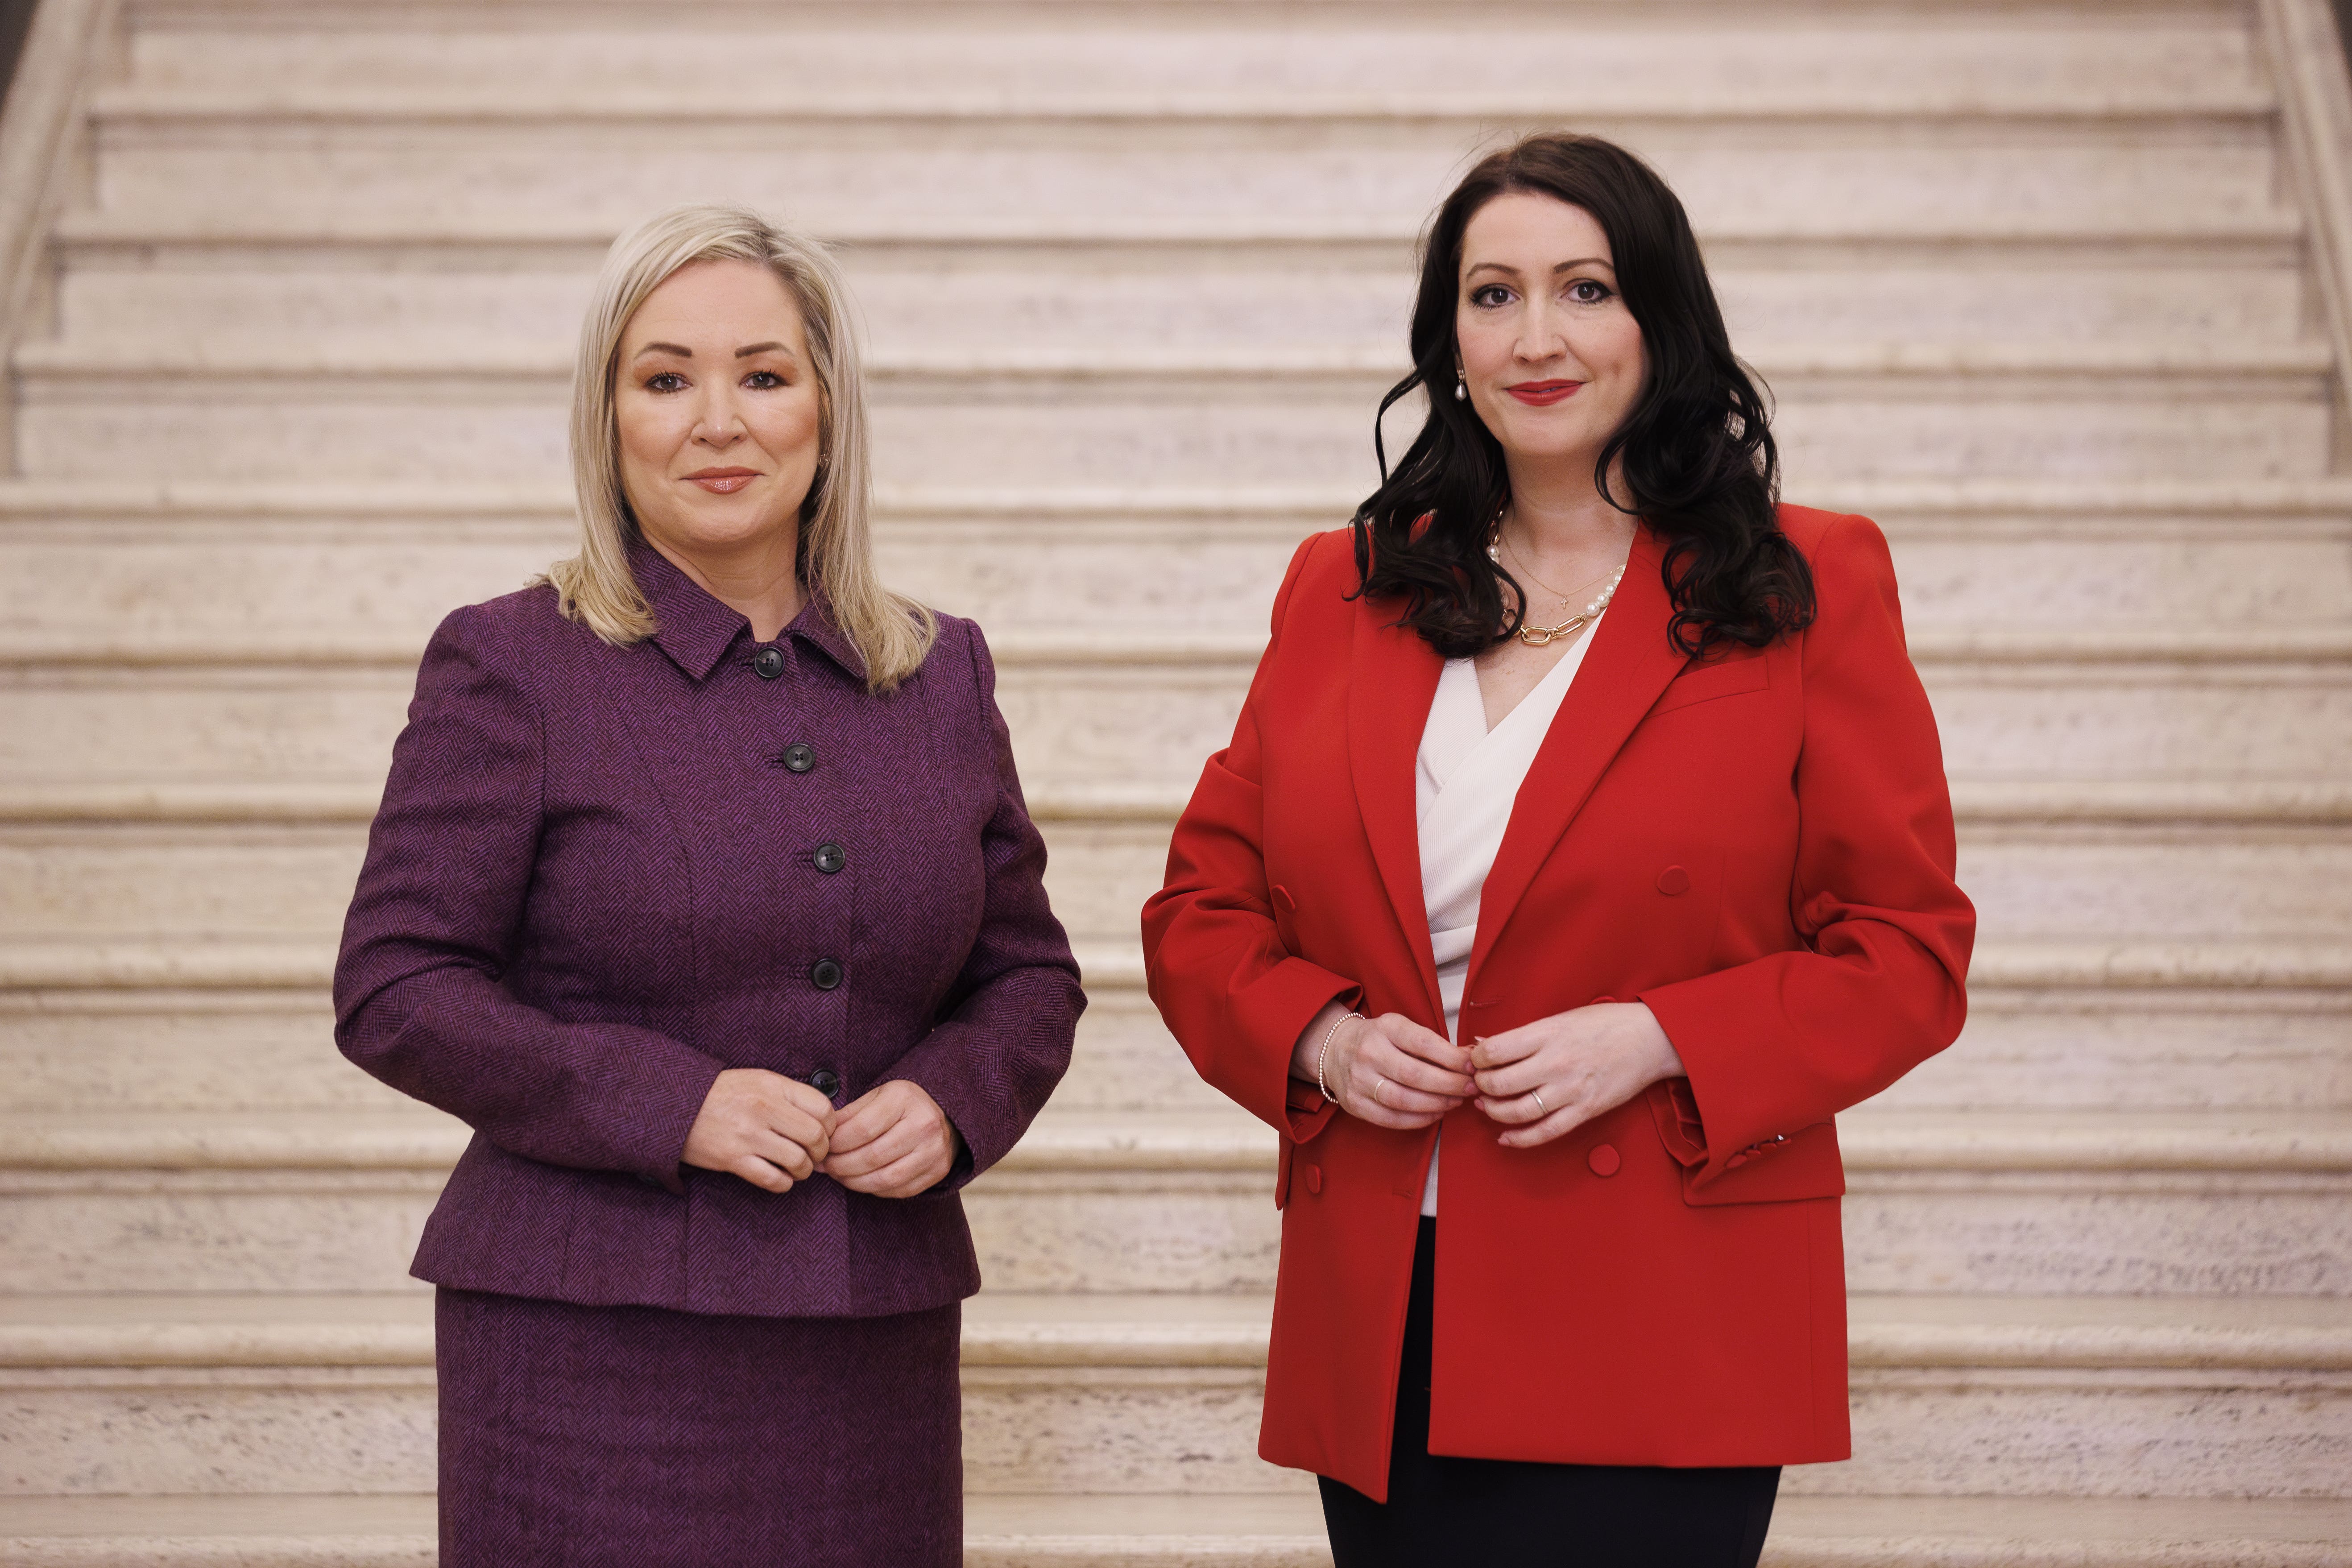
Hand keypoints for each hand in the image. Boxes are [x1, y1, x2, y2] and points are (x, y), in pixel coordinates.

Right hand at [682, 1069, 836, 1192]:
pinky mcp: (732, 1158)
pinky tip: (780, 1178)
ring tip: (796, 1168)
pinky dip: (783, 1184)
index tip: (824, 1134)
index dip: (830, 1126)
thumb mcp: (758, 1081)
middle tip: (814, 1156)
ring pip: (798, 1161)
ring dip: (803, 1171)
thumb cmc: (721, 1094)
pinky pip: (772, 1179)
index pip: (823, 1108)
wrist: (675, 1105)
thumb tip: (823, 1119)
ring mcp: (748, 1134)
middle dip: (821, 1152)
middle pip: (815, 1136)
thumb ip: (789, 1095)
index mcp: (773, 1085)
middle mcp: (764, 1108)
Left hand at [818, 1079, 961, 1197]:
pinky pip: (899, 1190)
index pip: (861, 1129)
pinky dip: (875, 1190)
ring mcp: (934, 1150)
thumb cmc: (903, 1104)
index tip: (824, 1148)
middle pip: (871, 1156)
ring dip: (854, 1182)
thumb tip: (823, 1137)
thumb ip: (850, 1115)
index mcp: (904, 1099)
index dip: (836, 1144)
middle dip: (840, 1166)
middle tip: (826, 1166)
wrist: (946, 1112)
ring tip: (840, 1176)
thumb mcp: (876, 1096)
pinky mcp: (938, 1170)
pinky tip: (863, 1181)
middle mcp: (923, 1124)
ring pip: (884, 1179)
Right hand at [1293, 1004, 1472, 1129]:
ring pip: (1403, 1100)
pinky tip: (1435, 1113)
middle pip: (1415, 1075)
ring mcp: (1358, 1080)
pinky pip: (1391, 1119)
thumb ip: (1432, 1043)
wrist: (1335, 1049)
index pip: (1423, 1043)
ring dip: (1436, 1104)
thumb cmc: (1378, 1039)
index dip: (1452, 1058)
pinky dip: (1418, 1120)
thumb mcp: (1400, 1027)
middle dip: (1449, 1085)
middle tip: (1470, 1088)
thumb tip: (1470, 1058)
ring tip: (1455, 1101)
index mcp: (1385, 1028)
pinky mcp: (1354, 1104)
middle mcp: (1368, 1052)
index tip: (1472, 1066)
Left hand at [1471, 1002, 1682, 1147]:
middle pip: (1501, 1084)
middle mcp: (1557, 1062)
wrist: (1650, 1039)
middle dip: (1481, 1087)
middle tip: (1477, 1084)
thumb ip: (1524, 1035)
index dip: (1476, 1059)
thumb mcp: (1561, 1018)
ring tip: (1486, 1106)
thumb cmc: (1606, 1024)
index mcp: (1548, 1033)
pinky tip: (1505, 1138)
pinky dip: (1520, 1140)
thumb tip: (1483, 1044)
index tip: (1474, 1061)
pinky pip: (1545, 1132)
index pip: (1495, 1051)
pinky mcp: (1585, 1111)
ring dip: (1494, 1112)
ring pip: (1518, 1112)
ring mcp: (1571, 1090)